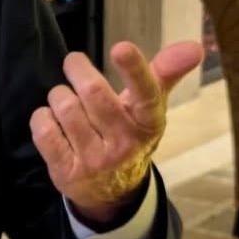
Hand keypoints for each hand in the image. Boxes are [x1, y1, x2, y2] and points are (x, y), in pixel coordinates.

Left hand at [30, 39, 201, 224]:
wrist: (112, 192)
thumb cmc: (130, 134)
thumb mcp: (150, 108)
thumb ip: (166, 72)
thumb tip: (195, 46)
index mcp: (148, 123)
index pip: (145, 95)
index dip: (134, 70)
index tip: (121, 47)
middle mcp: (125, 145)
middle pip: (94, 93)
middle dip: (78, 69)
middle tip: (74, 63)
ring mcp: (95, 161)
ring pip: (66, 108)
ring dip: (59, 94)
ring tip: (65, 98)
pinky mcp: (67, 173)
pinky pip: (44, 129)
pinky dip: (43, 116)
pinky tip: (53, 120)